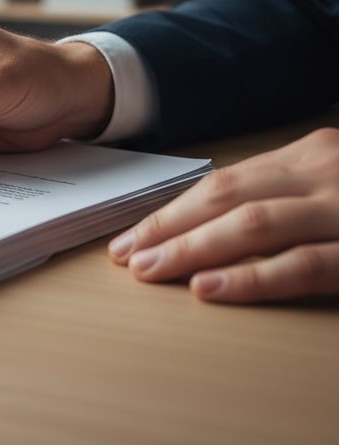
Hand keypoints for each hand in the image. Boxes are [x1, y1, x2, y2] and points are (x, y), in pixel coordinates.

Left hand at [108, 127, 338, 302]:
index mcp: (309, 155)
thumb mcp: (332, 187)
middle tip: (126, 255)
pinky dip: (250, 278)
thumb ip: (285, 198)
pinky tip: (208, 288)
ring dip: (193, 250)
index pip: (225, 182)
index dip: (174, 211)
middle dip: (170, 228)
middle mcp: (322, 172)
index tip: (134, 237)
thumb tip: (211, 227)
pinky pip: (301, 266)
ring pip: (252, 225)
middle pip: (227, 198)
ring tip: (150, 270)